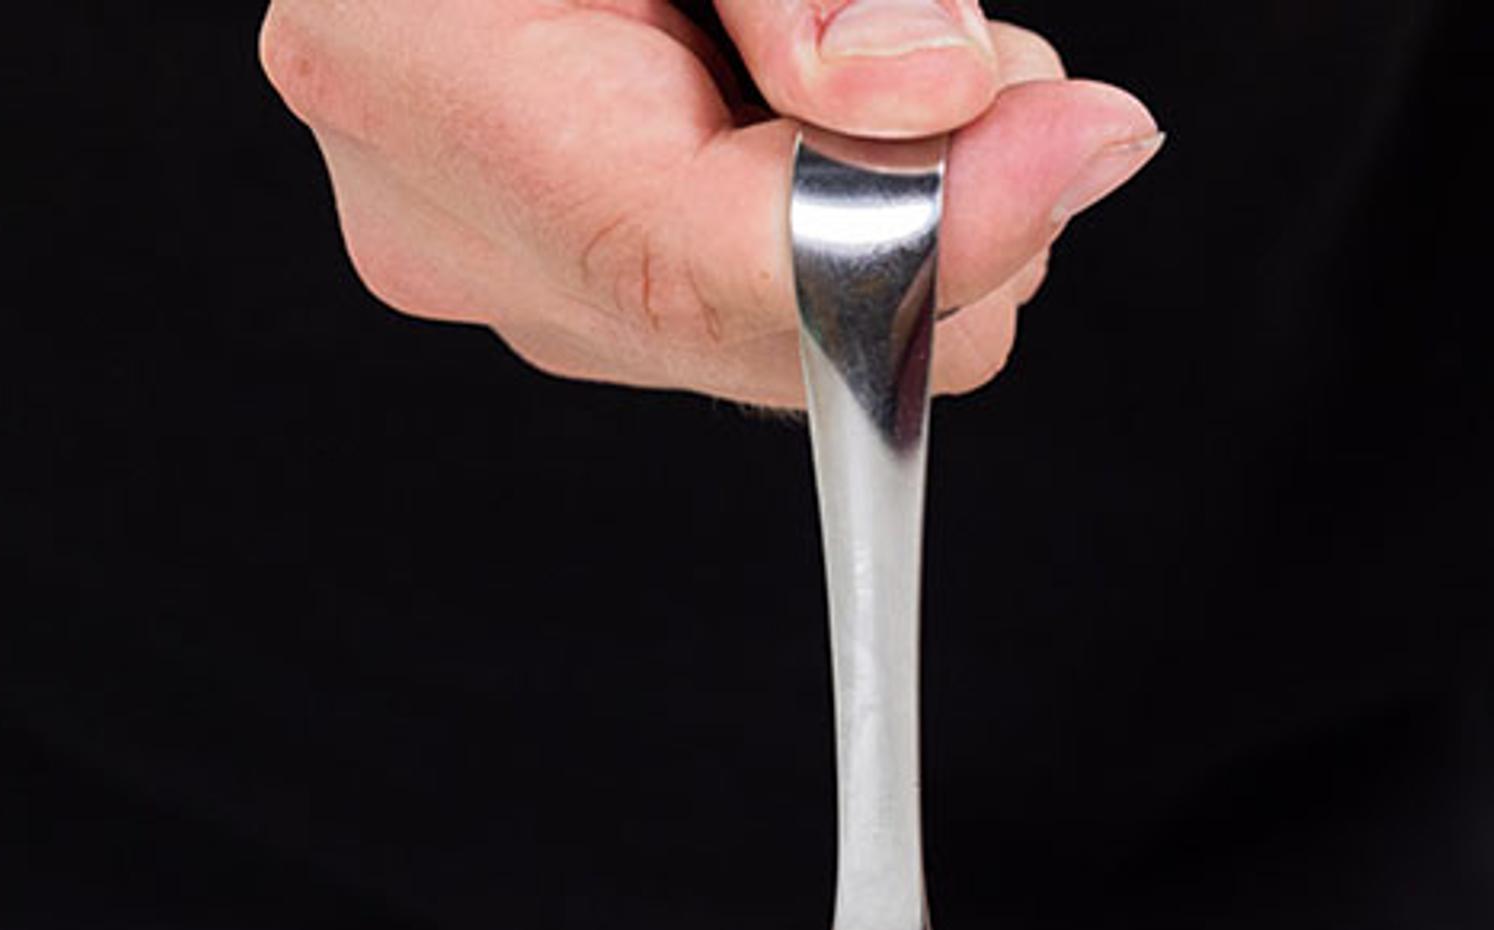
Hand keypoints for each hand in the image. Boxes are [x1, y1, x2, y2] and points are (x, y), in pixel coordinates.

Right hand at [257, 0, 1159, 403]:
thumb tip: (931, 97)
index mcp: (415, 73)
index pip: (690, 256)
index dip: (918, 232)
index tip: (1078, 142)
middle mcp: (442, 215)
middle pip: (762, 328)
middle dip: (916, 200)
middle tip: (954, 46)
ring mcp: (494, 264)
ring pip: (781, 334)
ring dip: (881, 193)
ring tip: (846, 31)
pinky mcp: (556, 274)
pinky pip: (753, 300)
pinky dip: (829, 199)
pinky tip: (795, 83)